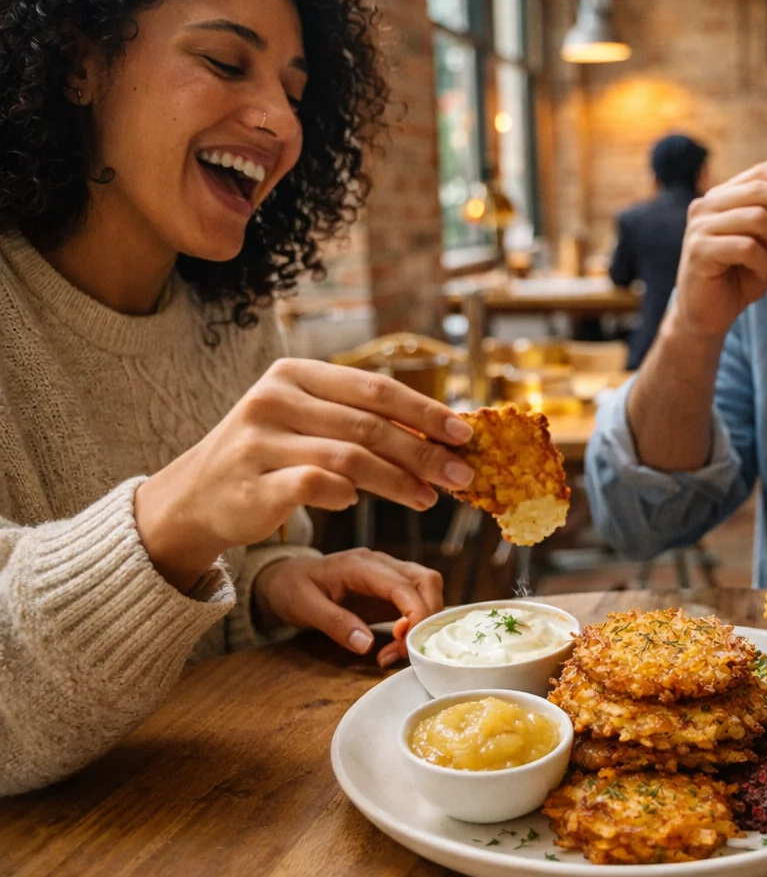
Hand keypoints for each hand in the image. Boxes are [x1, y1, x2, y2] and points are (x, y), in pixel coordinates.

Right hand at [135, 358, 473, 588]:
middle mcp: (273, 398)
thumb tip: (438, 433)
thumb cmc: (267, 457)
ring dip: (398, 480)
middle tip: (460, 475)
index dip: (425, 411)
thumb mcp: (306, 422)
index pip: (374, 388)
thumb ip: (359, 420)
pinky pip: (315, 485)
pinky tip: (357, 503)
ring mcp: (258, 440)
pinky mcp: (251, 483)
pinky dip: (345, 494)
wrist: (194, 498)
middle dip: (424, 451)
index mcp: (293, 373)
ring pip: (350, 457)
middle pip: (369, 424)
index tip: (464, 433)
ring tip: (427, 497)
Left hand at [252, 550, 443, 666]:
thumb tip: (366, 645)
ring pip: (429, 589)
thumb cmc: (291, 588)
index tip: (405, 645)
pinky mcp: (391, 589)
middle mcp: (382, 564)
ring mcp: (389, 574)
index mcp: (361, 566)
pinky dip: (416, 623)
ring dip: (425, 621)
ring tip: (399, 651)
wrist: (285, 577)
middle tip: (404, 652)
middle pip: (427, 581)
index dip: (415, 615)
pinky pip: (418, 601)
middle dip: (427, 618)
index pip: (404, 585)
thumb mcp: (303, 607)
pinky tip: (396, 645)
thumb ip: (335, 623)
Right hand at [670, 160, 766, 338]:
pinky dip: (764, 261)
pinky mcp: (699, 250)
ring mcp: (700, 226)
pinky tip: (764, 273)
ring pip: (756, 217)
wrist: (711, 314)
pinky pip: (745, 247)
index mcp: (724, 195)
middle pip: (760, 188)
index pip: (761, 171)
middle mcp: (707, 204)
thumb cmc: (743, 275)